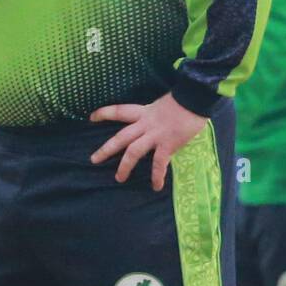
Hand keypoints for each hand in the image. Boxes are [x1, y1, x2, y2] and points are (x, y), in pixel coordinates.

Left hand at [89, 92, 207, 189]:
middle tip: (93, 160)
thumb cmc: (183, 100)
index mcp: (143, 112)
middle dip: (106, 149)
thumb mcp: (163, 104)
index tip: (91, 117)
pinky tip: (156, 186)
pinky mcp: (168, 144)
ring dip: (125, 166)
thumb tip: (157, 123)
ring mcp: (155, 135)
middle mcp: (145, 124)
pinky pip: (160, 163)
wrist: (195, 98)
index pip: (118, 111)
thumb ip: (155, 115)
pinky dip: (157, 176)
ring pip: (134, 152)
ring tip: (119, 178)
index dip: (104, 113)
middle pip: (120, 137)